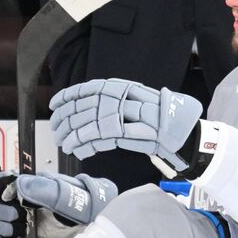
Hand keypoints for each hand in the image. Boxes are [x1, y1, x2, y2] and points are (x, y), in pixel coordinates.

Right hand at [0, 171, 117, 237]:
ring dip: (2, 227)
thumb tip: (19, 182)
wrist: (93, 226)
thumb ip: (43, 188)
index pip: (4, 181)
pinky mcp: (23, 236)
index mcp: (32, 185)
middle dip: (2, 211)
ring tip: (19, 229)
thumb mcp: (66, 194)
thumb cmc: (84, 205)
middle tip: (18, 216)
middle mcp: (23, 201)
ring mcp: (22, 219)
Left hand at [49, 79, 202, 172]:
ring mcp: (127, 115)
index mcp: (124, 88)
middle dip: (65, 118)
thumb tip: (86, 110)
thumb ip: (115, 104)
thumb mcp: (137, 104)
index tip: (54, 104)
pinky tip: (77, 149)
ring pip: (89, 121)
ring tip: (63, 143)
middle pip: (85, 106)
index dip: (69, 96)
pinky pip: (99, 137)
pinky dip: (85, 143)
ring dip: (72, 133)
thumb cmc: (159, 120)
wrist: (183, 132)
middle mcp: (124, 98)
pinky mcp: (129, 132)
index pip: (89, 88)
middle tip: (56, 128)